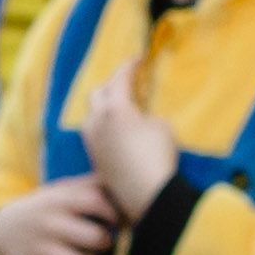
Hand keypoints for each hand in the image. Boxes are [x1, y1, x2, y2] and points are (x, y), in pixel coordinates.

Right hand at [0, 176, 122, 254]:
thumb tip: (129, 183)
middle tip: (101, 243)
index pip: (97, 202)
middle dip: (106, 243)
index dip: (114, 214)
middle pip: (96, 238)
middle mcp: (50, 224)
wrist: (2, 231)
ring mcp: (40, 250)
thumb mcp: (62, 190)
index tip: (114, 221)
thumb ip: (93, 184)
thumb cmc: (47, 209)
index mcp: (59, 200)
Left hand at [73, 63, 183, 219]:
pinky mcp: (94, 159)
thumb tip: (138, 121)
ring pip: (92, 116)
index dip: (129, 66)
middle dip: (112, 85)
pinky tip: (117, 132)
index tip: (138, 59)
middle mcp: (97, 121)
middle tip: (127, 83)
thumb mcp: (162, 127)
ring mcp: (92, 142)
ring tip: (120, 108)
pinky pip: (95, 134)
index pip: (119, 78)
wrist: (147, 196)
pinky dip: (105, 127)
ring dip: (104, 108)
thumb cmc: (158, 156)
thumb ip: (147, 116)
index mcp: (114, 108)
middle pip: (98, 93)